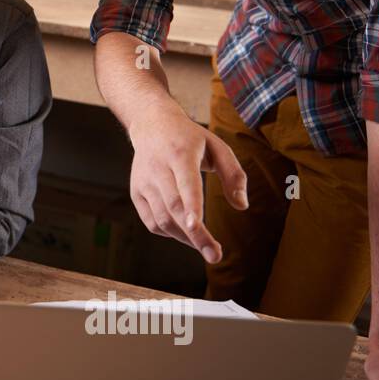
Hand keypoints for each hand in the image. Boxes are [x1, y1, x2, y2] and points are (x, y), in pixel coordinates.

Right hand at [127, 109, 247, 263]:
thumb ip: (234, 174)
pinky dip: (169, 233)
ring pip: (162, 219)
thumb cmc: (189, 138)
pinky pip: (152, 222)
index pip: (185, 184)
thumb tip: (242, 206)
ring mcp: (144, 182)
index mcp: (180, 153)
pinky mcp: (136, 192)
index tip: (196, 227)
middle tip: (215, 255)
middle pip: (174, 208)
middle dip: (195, 235)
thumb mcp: (218, 147)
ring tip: (205, 245)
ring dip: (184, 237)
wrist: (151, 124)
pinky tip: (184, 232)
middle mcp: (158, 168)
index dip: (190, 207)